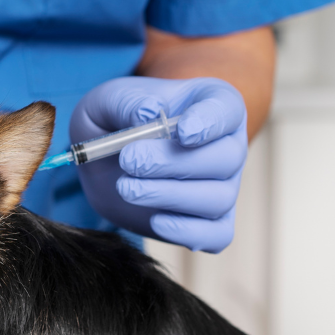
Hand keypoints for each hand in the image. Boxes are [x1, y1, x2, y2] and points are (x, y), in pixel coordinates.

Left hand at [70, 76, 247, 252]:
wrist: (107, 161)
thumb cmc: (116, 121)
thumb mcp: (109, 100)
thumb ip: (127, 102)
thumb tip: (148, 114)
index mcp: (212, 103)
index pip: (227, 110)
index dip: (210, 122)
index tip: (182, 131)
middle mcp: (228, 144)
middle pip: (226, 158)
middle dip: (174, 163)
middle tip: (130, 161)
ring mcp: (223, 185)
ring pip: (218, 198)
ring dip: (171, 196)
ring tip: (127, 188)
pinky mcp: (209, 221)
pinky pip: (216, 235)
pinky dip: (188, 232)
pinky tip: (155, 220)